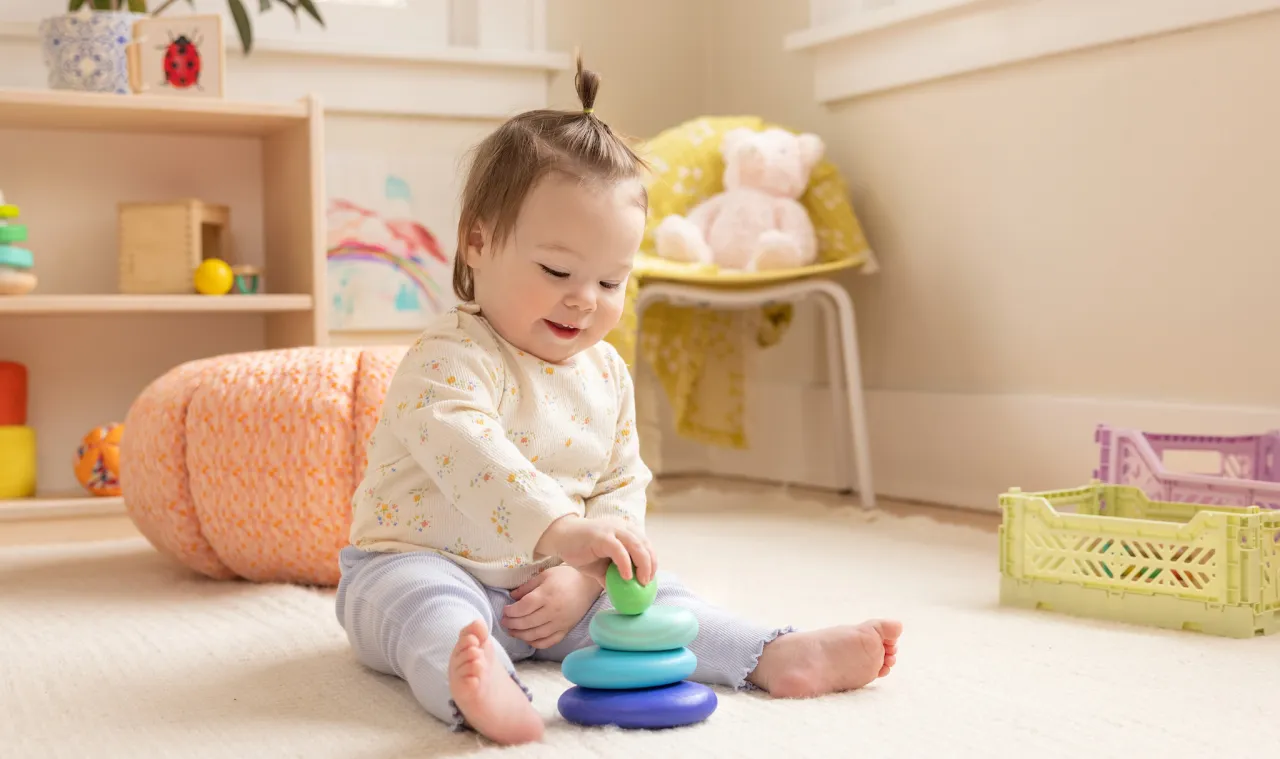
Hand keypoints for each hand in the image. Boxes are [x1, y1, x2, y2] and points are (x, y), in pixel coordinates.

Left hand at [501, 566, 601, 648]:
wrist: (588, 585)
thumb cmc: (566, 577)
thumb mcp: (545, 575)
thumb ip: (527, 587)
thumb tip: (512, 597)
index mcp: (546, 595)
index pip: (523, 607)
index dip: (511, 611)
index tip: (505, 610)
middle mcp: (552, 611)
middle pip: (526, 622)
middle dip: (511, 623)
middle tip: (504, 621)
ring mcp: (559, 623)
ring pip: (535, 635)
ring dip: (520, 635)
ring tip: (512, 631)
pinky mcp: (565, 630)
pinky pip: (548, 641)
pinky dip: (536, 643)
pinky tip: (528, 639)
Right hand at [534, 515, 655, 586]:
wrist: (560, 538)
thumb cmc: (581, 550)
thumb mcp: (600, 566)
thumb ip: (613, 575)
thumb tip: (624, 594)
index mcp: (625, 532)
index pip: (646, 545)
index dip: (652, 562)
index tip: (650, 579)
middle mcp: (622, 528)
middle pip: (645, 545)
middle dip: (651, 565)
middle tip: (647, 583)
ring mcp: (612, 530)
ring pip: (637, 545)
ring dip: (643, 565)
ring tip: (642, 581)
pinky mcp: (601, 536)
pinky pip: (619, 550)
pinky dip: (626, 564)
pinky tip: (627, 577)